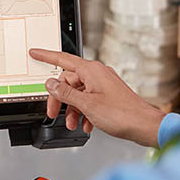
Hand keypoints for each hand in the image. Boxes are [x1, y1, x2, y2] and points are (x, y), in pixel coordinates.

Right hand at [29, 49, 165, 147]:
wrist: (144, 125)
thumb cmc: (122, 114)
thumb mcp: (87, 104)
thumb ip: (66, 93)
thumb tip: (52, 84)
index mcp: (92, 71)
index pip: (63, 59)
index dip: (46, 56)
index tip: (35, 53)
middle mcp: (98, 74)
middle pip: (69, 81)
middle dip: (60, 99)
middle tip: (53, 113)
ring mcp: (104, 84)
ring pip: (79, 93)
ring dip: (72, 109)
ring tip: (72, 123)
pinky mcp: (109, 95)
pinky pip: (89, 100)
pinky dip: (84, 112)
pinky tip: (85, 124)